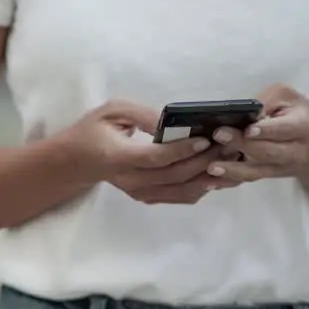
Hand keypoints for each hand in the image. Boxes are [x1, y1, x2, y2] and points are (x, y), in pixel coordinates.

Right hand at [62, 101, 236, 204]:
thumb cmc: (94, 130)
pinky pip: (181, 197)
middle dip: (205, 161)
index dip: (183, 150)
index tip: (205, 138)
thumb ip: (143, 115)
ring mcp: (140, 192)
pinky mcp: (148, 197)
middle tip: (228, 144)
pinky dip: (203, 186)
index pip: (156, 158)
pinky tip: (217, 171)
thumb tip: (173, 121)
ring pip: (182, 190)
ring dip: (210, 176)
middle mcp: (130, 180)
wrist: (77, 161)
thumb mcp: (113, 111)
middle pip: (175, 176)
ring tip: (230, 158)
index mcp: (119, 157)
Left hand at [206, 85, 308, 182]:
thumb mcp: (292, 100)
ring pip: (256, 172)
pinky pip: (247, 180)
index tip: (249, 130)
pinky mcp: (266, 175)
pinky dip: (228, 183)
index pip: (284, 130)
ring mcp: (278, 167)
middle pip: (267, 152)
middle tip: (219, 135)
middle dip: (243, 145)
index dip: (267, 131)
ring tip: (211, 167)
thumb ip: (269, 100)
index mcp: (302, 128)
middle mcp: (292, 152)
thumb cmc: (302, 117)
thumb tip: (245, 110)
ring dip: (232, 171)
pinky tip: (210, 182)